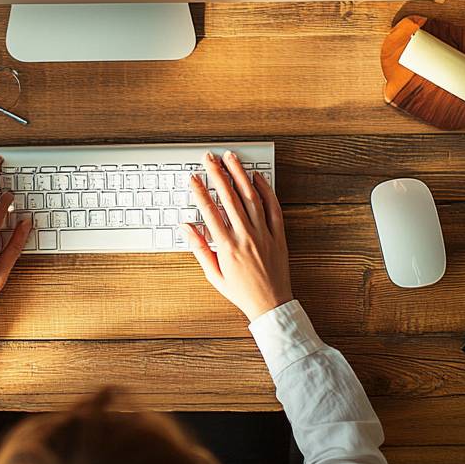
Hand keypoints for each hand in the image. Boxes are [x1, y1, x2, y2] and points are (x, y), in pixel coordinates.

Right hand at [186, 151, 292, 322]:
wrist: (271, 305)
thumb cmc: (241, 291)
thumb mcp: (213, 274)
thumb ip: (199, 248)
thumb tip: (186, 227)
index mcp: (227, 247)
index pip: (209, 211)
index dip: (200, 191)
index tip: (193, 177)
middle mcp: (245, 236)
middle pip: (229, 197)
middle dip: (217, 174)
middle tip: (209, 158)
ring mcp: (263, 234)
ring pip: (251, 197)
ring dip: (240, 175)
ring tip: (231, 158)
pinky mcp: (278, 235)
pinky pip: (273, 207)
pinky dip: (266, 190)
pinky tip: (257, 177)